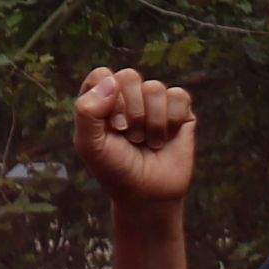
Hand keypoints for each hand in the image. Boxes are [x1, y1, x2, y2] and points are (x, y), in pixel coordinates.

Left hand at [71, 66, 196, 209]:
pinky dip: (171, 120)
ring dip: (150, 122)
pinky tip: (166, 137)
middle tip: (129, 136)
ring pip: (155, 87)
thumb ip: (87, 111)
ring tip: (145, 141)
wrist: (147, 193)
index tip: (110, 126)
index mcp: (100, 100)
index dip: (106, 97)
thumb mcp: (89, 144)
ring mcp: (154, 102)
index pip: (101, 75)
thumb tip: (111, 80)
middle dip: (129, 111)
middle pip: (129, 76)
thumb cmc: (114, 168)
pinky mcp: (180, 110)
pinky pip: (178, 95)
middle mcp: (127, 97)